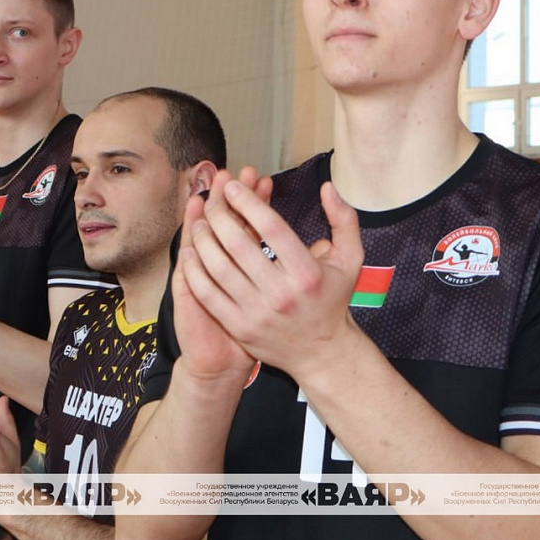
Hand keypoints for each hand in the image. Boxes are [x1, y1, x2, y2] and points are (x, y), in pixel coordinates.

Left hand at [186, 173, 363, 378]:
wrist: (322, 353)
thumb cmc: (333, 299)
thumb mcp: (350, 259)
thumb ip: (344, 219)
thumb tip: (327, 187)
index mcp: (308, 272)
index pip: (272, 228)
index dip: (249, 202)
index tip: (233, 186)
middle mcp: (282, 294)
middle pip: (240, 245)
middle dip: (220, 216)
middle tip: (211, 201)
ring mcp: (259, 314)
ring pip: (219, 269)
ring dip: (203, 241)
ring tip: (198, 223)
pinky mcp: (241, 328)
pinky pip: (209, 295)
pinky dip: (195, 271)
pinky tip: (189, 254)